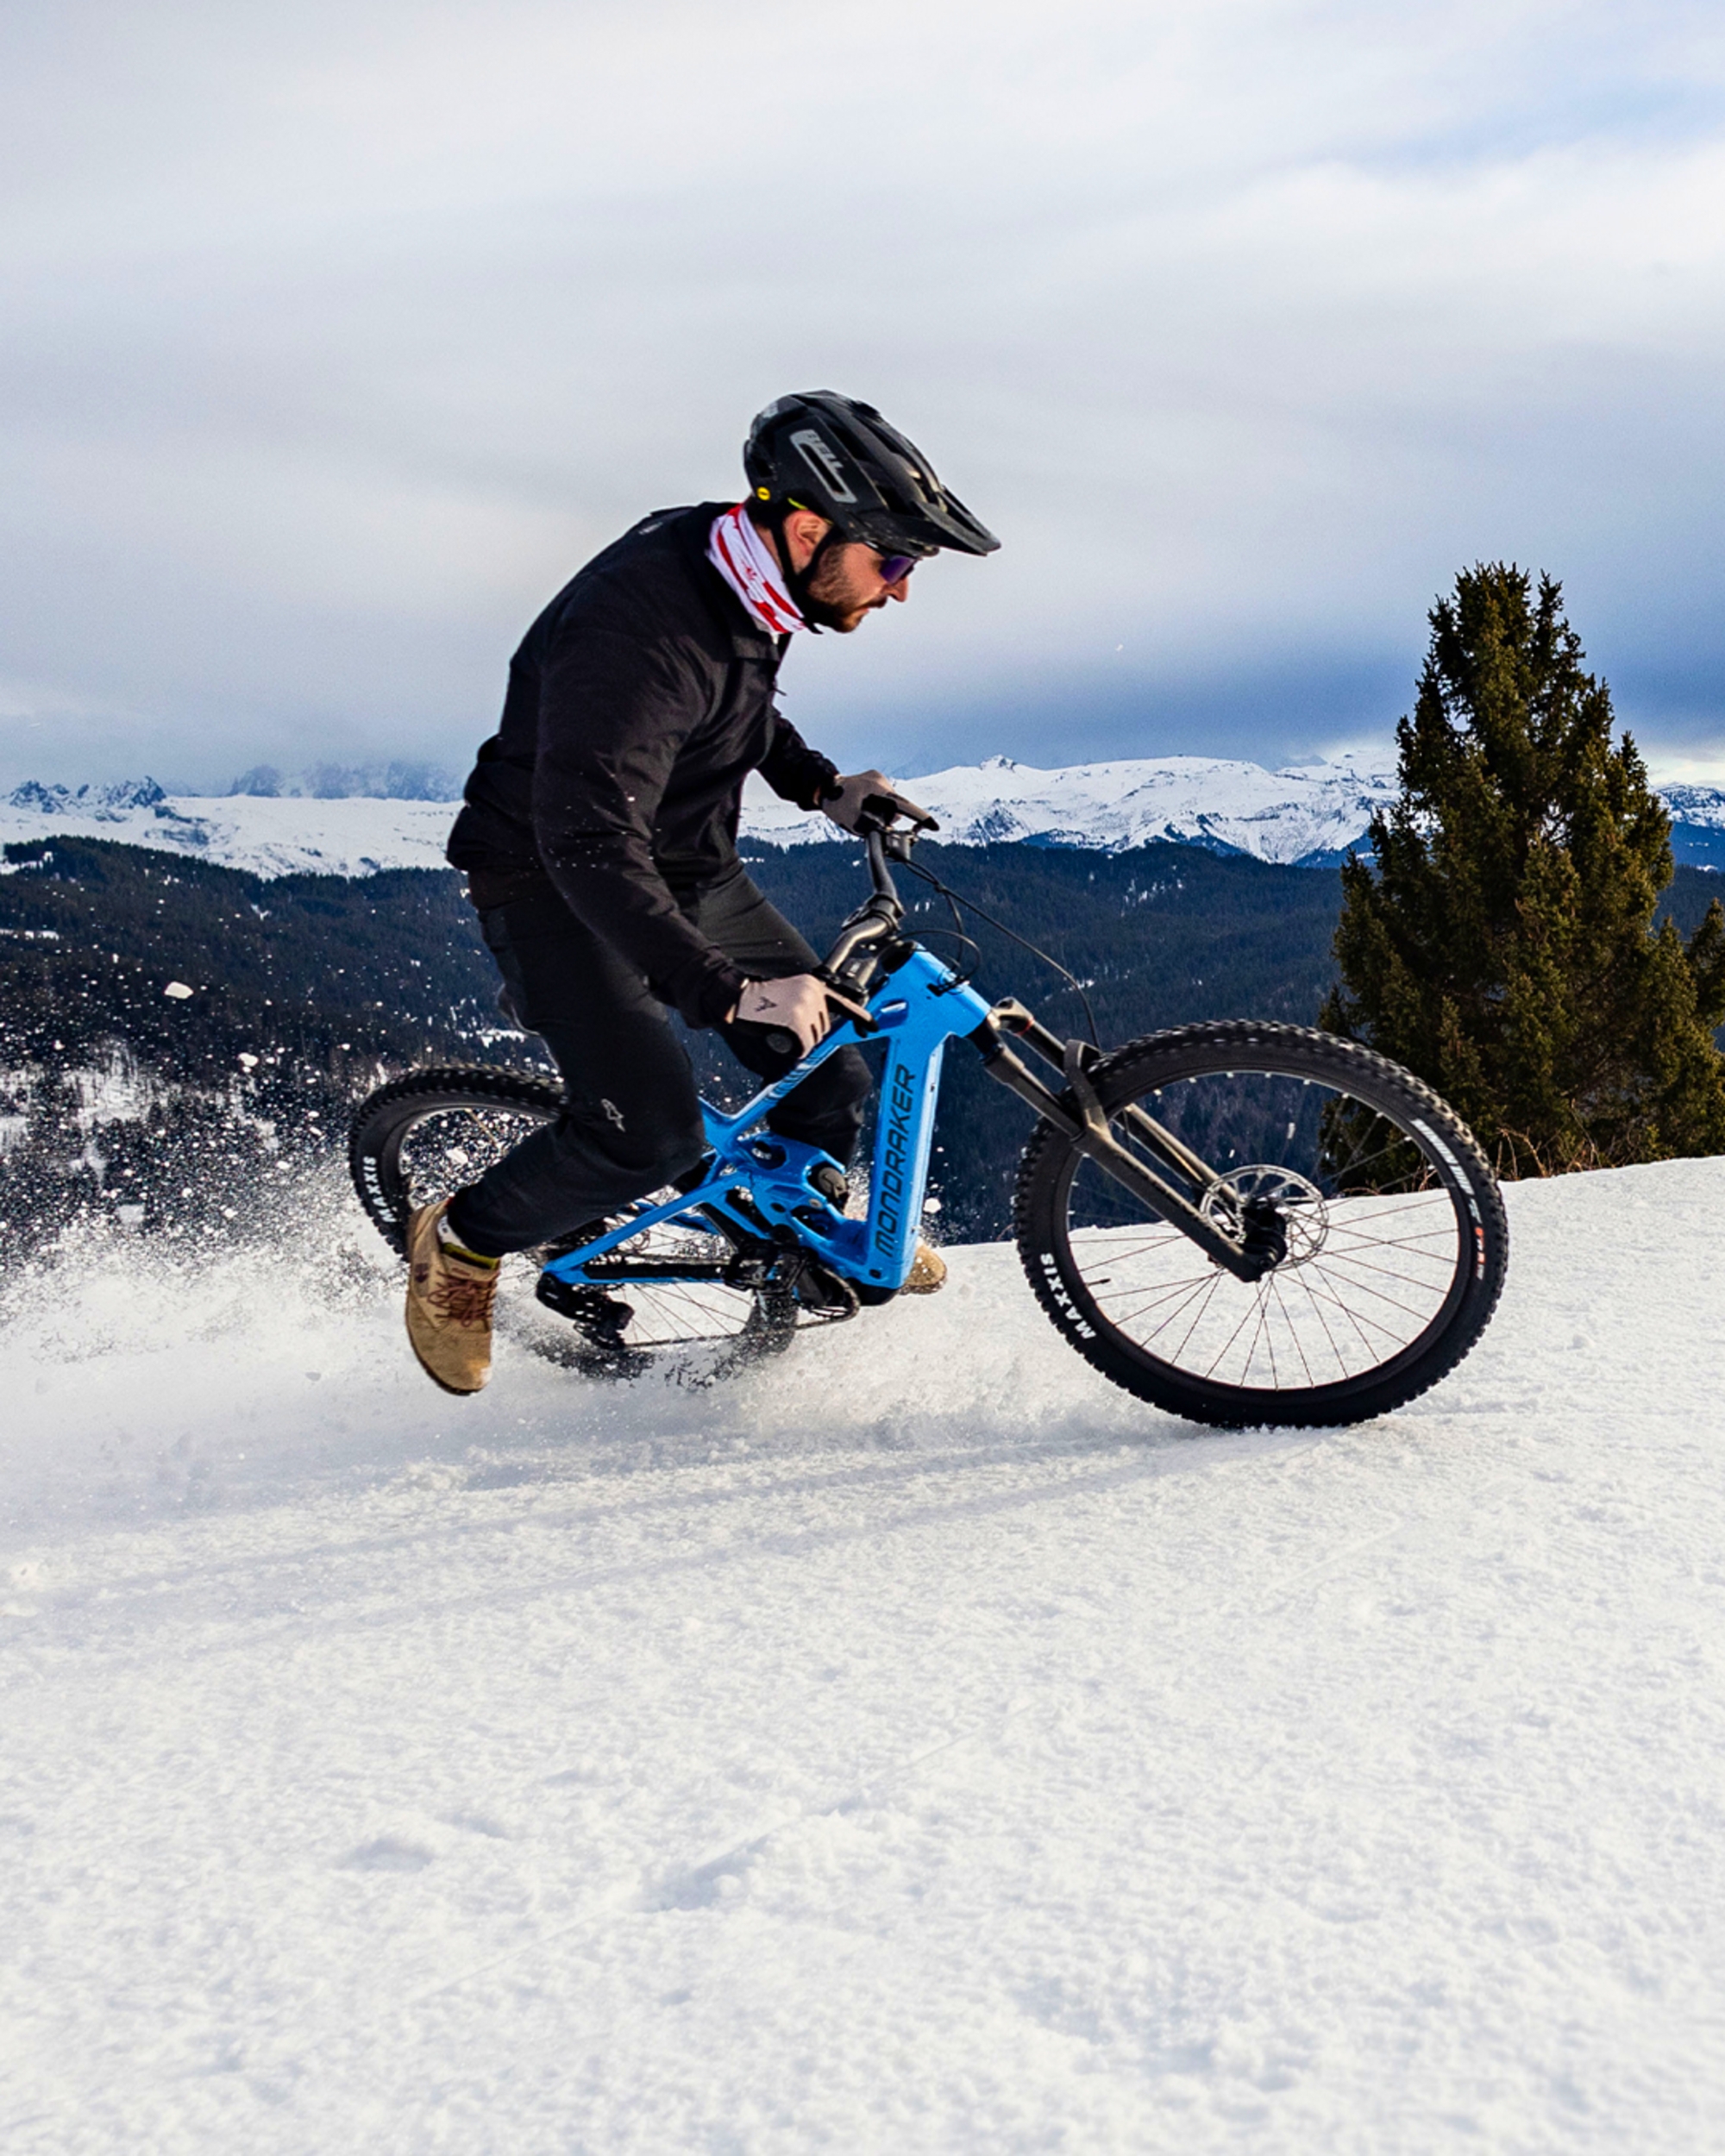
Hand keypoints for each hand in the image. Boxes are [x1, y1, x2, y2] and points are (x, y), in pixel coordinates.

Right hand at [729, 973, 869, 1055]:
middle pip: (824, 1027)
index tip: (873, 1026)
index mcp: (814, 985)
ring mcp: (806, 1007)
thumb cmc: (758, 1000)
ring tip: (779, 1026)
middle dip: (808, 1033)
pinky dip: (792, 1048)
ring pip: (814, 1038)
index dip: (859, 1016)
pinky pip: (803, 1046)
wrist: (735, 996)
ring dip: (799, 1040)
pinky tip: (778, 1035)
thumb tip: (823, 1026)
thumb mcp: (790, 994)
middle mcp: (814, 994)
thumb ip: (810, 1006)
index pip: (842, 1003)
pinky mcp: (796, 1021)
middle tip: (785, 1024)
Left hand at [821, 769, 936, 833]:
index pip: (904, 806)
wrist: (821, 786)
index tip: (935, 827)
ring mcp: (878, 779)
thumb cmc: (836, 802)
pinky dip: (876, 808)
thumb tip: (889, 831)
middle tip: (869, 826)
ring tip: (859, 814)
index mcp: (878, 789)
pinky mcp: (873, 780)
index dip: (921, 818)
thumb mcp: (852, 821)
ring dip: (879, 814)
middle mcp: (881, 781)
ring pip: (888, 805)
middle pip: (895, 808)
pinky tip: (861, 808)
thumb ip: (872, 828)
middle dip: (887, 819)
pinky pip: (881, 799)